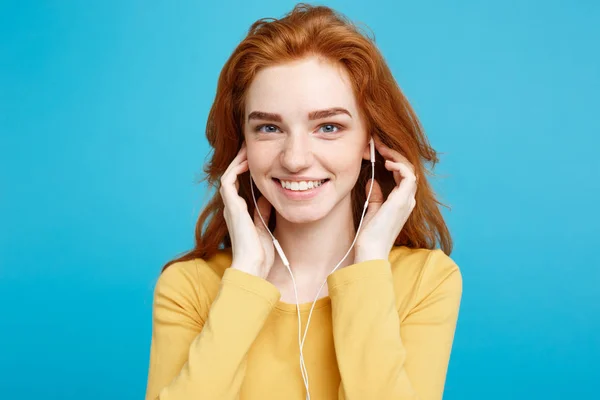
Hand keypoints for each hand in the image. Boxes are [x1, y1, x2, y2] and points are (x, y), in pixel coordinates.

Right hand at [220, 143, 274, 278]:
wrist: (253, 265)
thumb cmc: (259, 253)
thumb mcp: (265, 226)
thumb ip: (263, 211)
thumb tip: (268, 196)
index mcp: (239, 213)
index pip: (240, 186)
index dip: (246, 172)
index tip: (258, 161)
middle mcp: (232, 208)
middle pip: (232, 178)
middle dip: (240, 162)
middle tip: (251, 149)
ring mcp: (230, 206)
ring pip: (228, 176)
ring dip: (237, 161)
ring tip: (247, 149)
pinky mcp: (231, 206)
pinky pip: (228, 181)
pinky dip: (235, 169)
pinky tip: (246, 161)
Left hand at [354, 137, 417, 262]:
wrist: (370, 250)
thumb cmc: (369, 235)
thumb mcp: (372, 210)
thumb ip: (375, 195)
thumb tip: (371, 181)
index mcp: (401, 202)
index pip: (401, 174)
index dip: (391, 160)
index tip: (375, 150)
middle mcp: (407, 200)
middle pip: (407, 169)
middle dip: (393, 153)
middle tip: (377, 143)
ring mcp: (407, 200)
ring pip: (410, 170)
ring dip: (395, 155)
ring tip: (380, 148)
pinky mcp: (402, 201)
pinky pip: (408, 176)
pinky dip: (399, 165)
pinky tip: (387, 161)